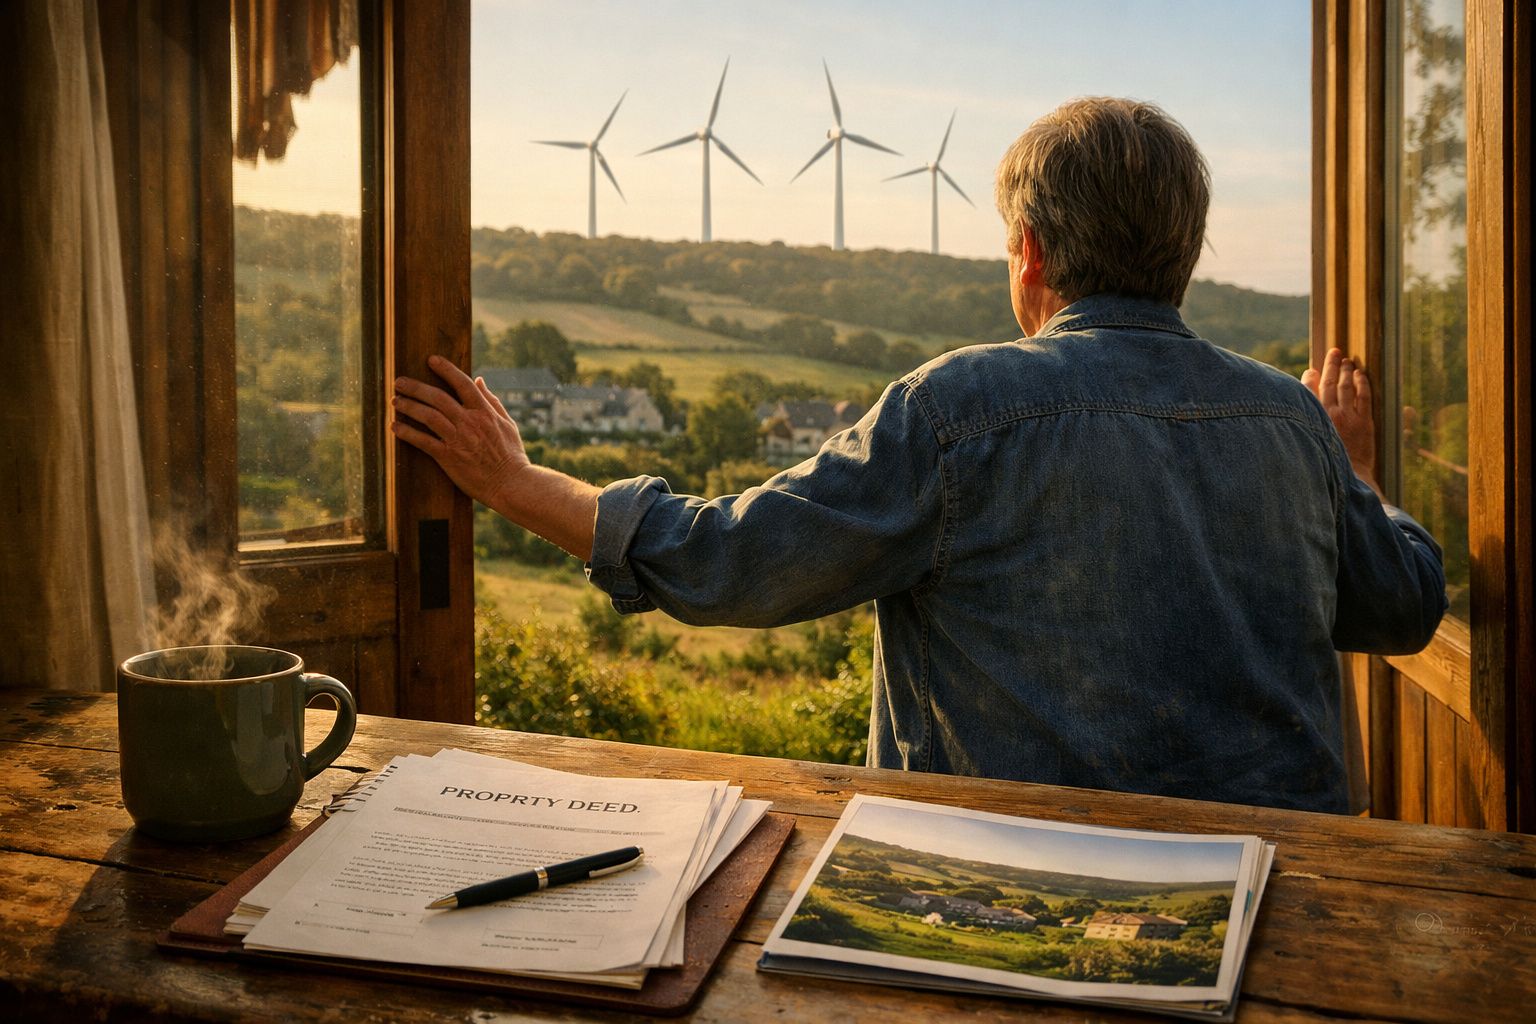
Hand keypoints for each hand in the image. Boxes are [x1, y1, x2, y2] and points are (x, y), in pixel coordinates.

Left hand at [391, 355, 528, 511]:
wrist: (511, 484)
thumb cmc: (511, 455)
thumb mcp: (507, 423)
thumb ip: (491, 400)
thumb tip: (479, 379)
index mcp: (485, 412)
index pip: (463, 384)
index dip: (446, 369)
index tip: (431, 360)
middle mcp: (470, 422)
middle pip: (438, 398)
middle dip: (416, 387)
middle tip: (399, 381)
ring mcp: (458, 439)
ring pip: (428, 416)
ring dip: (408, 406)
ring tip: (395, 401)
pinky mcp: (449, 457)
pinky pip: (423, 441)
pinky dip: (407, 432)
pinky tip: (395, 427)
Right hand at [1303, 348, 1381, 497]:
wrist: (1347, 480)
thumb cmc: (1324, 464)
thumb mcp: (1306, 444)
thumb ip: (1304, 419)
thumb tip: (1301, 405)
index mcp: (1312, 419)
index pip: (1309, 391)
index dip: (1310, 378)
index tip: (1311, 371)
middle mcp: (1329, 414)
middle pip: (1329, 383)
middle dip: (1331, 365)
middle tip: (1335, 352)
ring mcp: (1348, 417)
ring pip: (1346, 386)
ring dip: (1347, 371)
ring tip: (1348, 361)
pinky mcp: (1364, 422)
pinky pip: (1364, 396)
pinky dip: (1362, 383)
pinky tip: (1361, 375)